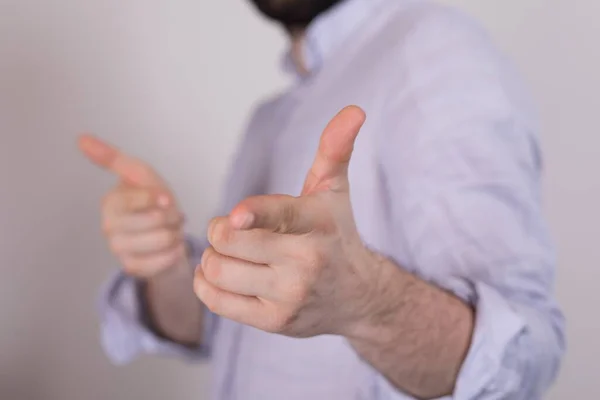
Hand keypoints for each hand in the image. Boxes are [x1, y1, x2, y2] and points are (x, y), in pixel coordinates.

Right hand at [79, 135, 186, 278]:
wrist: (165, 232)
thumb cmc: (152, 199)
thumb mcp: (140, 174)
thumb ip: (112, 158)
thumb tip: (80, 138)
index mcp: (110, 202)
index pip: (139, 199)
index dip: (159, 198)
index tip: (164, 198)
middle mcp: (109, 227)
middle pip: (155, 221)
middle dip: (171, 216)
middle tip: (170, 216)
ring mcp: (118, 250)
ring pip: (162, 240)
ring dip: (175, 234)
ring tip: (169, 230)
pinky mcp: (132, 268)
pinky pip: (162, 261)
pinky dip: (174, 252)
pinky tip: (170, 247)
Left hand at [194, 106, 379, 337]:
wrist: (358, 296)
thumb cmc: (337, 236)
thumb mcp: (335, 190)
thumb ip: (335, 149)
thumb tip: (354, 109)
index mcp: (318, 223)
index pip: (279, 215)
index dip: (250, 215)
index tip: (234, 218)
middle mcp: (306, 262)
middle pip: (229, 242)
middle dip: (221, 231)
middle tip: (231, 230)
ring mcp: (289, 296)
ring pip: (218, 270)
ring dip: (212, 257)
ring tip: (229, 252)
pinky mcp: (274, 322)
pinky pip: (217, 301)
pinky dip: (206, 282)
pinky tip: (221, 274)